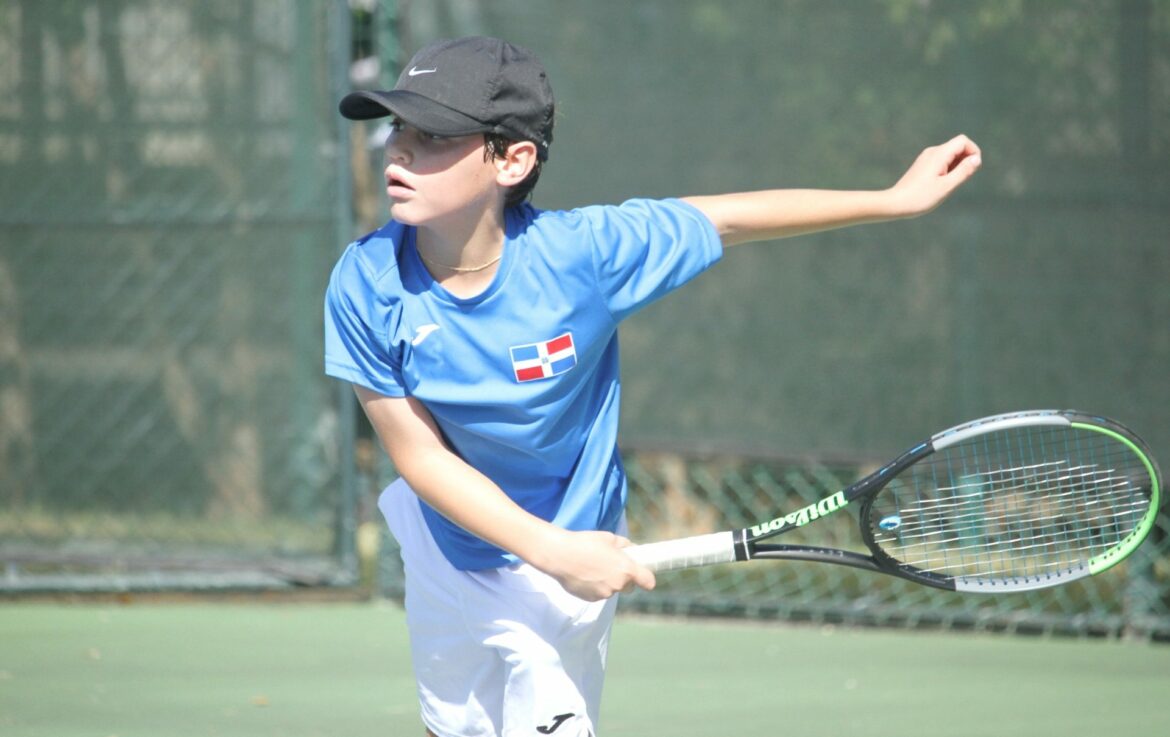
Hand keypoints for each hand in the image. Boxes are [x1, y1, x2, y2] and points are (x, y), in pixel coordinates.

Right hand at [537, 529, 656, 601]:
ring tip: (592, 567)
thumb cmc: (585, 543)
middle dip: (624, 578)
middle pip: (629, 587)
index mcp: (626, 568)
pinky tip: (585, 575)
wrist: (560, 555)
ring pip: (612, 589)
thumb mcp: (609, 538)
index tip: (644, 575)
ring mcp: (604, 594)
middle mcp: (618, 584)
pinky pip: (599, 593)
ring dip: (608, 582)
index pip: (648, 581)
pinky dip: (595, 587)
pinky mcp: (591, 599)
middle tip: (612, 565)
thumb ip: (625, 545)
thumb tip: (633, 550)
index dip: (647, 578)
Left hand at [887, 134, 981, 216]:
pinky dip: (948, 170)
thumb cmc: (921, 197)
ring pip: (950, 155)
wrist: (895, 204)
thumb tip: (977, 159)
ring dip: (957, 167)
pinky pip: (942, 162)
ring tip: (947, 185)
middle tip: (957, 181)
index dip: (973, 152)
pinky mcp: (923, 165)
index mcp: (938, 154)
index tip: (972, 170)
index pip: (963, 141)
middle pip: (958, 147)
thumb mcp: (946, 186)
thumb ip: (964, 171)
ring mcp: (927, 158)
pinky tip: (940, 185)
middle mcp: (932, 152)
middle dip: (965, 161)